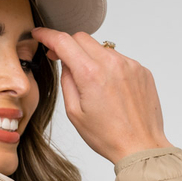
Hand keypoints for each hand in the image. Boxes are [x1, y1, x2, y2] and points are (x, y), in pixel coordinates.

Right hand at [30, 28, 171, 164]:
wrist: (140, 146)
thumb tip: (66, 63)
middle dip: (69, 46)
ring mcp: (130, 64)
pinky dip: (109, 68)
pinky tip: (110, 90)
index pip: (64, 42)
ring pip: (102, 48)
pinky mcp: (141, 70)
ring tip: (92, 85)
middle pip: (83, 38)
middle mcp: (112, 63)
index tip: (40, 34)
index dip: (48, 35)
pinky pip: (119, 59)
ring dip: (91, 58)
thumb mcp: (75, 113)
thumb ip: (67, 82)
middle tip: (61, 60)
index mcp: (91, 74)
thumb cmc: (108, 136)